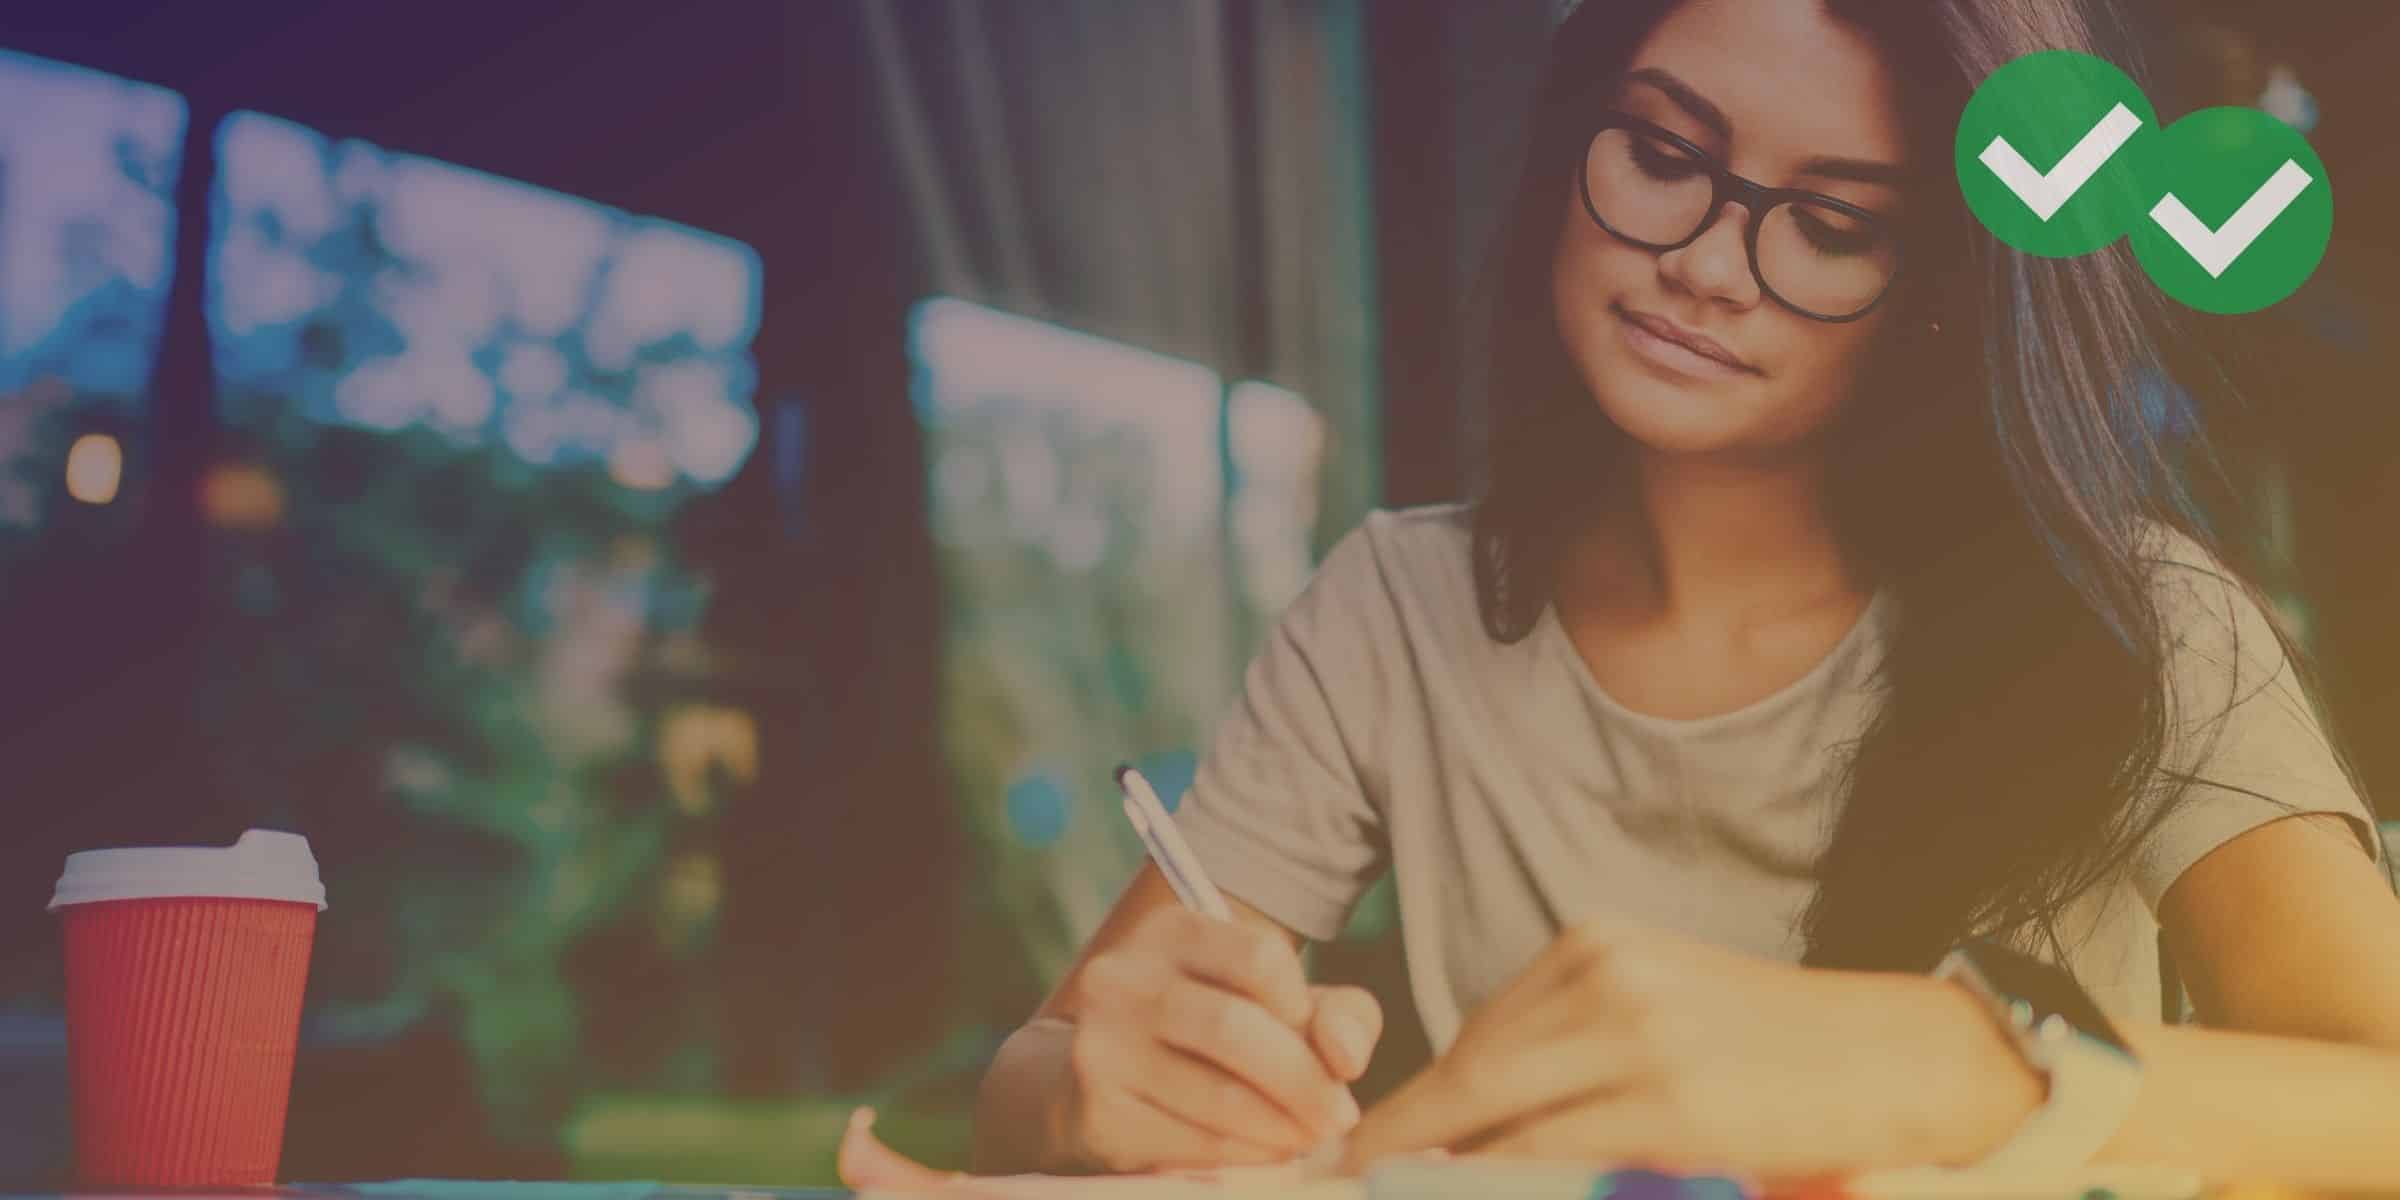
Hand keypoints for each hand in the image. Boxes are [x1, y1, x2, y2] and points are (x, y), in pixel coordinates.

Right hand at [1042, 904, 1378, 1171]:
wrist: (1106, 1085)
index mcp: (1171, 931)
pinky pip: (1192, 1143)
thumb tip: (1346, 1057)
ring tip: (1310, 1137)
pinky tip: (1267, 1153)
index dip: (1302, 1004)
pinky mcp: (1096, 1113)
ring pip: (1217, 1095)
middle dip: (1303, 1081)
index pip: (1259, 956)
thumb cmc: (1216, 1037)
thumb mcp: (1280, 1005)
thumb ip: (1338, 1015)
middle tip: (1340, 1117)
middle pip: (1234, 1028)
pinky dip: (1245, 1155)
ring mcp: (1100, 1047)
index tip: (1313, 1038)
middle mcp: (1122, 979)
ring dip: (1282, 1128)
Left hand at [1340, 913, 2040, 1179]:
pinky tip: (1473, 1194)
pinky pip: (1557, 1158)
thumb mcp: (1656, 1011)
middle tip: (1346, 1176)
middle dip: (1401, 1139)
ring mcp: (1638, 1039)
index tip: (1355, 1146)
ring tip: (1399, 1192)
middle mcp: (1607, 978)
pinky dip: (1504, 1185)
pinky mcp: (1674, 1106)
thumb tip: (1469, 1123)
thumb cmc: (1771, 1048)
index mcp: (1595, 947)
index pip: (1475, 1035)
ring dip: (1441, 1170)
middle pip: (1468, 1072)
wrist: (1897, 1055)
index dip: (1409, 1102)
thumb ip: (1567, 1047)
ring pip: (1499, 1117)